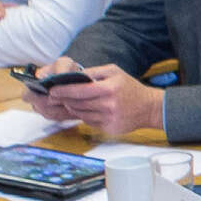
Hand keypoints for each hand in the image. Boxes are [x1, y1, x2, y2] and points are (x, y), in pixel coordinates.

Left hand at [32, 64, 160, 136]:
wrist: (149, 108)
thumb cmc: (130, 87)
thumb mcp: (114, 72)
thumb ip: (94, 72)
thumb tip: (74, 75)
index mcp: (109, 88)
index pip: (79, 90)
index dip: (63, 90)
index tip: (52, 90)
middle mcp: (108, 105)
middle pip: (78, 103)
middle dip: (65, 99)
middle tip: (56, 96)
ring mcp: (109, 118)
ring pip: (81, 114)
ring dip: (73, 108)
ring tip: (71, 101)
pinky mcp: (109, 128)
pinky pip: (89, 122)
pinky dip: (84, 115)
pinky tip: (87, 109)